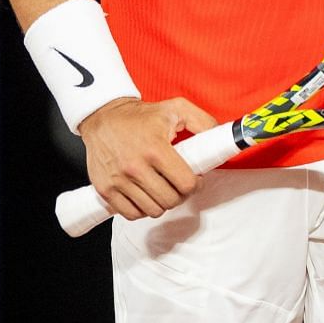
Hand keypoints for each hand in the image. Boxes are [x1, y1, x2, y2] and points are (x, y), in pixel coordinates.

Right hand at [78, 95, 218, 220]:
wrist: (102, 117)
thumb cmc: (140, 115)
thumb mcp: (176, 108)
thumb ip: (203, 121)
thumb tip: (221, 135)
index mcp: (155, 149)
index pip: (185, 184)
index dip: (196, 185)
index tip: (195, 180)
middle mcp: (135, 167)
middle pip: (170, 200)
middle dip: (181, 195)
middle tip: (180, 186)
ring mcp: (118, 181)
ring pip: (152, 211)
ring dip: (162, 204)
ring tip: (163, 190)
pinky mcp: (104, 189)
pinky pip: (130, 214)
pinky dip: (142, 210)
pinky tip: (146, 196)